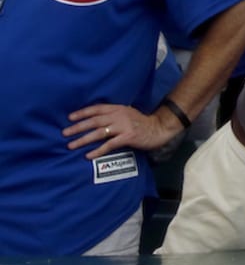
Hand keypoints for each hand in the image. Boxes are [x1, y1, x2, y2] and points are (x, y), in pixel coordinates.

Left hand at [64, 103, 181, 159]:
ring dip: (83, 139)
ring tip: (71, 145)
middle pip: (94, 121)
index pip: (96, 109)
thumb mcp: (127, 113)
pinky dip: (97, 150)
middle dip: (78, 127)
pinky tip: (88, 155)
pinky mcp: (128, 137)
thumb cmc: (142, 122)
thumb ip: (114, 115)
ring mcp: (123, 126)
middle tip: (65, 133)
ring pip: (99, 132)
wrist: (159, 128)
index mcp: (118, 108)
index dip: (82, 113)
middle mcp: (119, 115)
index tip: (69, 118)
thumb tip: (96, 120)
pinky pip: (109, 144)